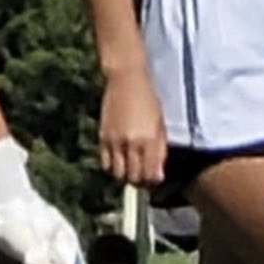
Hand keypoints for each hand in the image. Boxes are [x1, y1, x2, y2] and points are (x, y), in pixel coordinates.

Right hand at [100, 67, 166, 186]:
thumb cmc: (148, 99)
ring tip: (130, 170)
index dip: (153, 182)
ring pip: (117, 174)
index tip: (154, 180)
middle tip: (142, 177)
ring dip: (125, 176)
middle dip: (139, 183)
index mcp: (149, 140)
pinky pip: (105, 162)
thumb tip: (157, 174)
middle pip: (133, 178)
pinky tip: (118, 160)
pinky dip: (112, 167)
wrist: (126, 80)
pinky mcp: (103, 136)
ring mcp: (115, 141)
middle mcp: (131, 143)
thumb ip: (159, 150)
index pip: (150, 175)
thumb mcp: (160, 124)